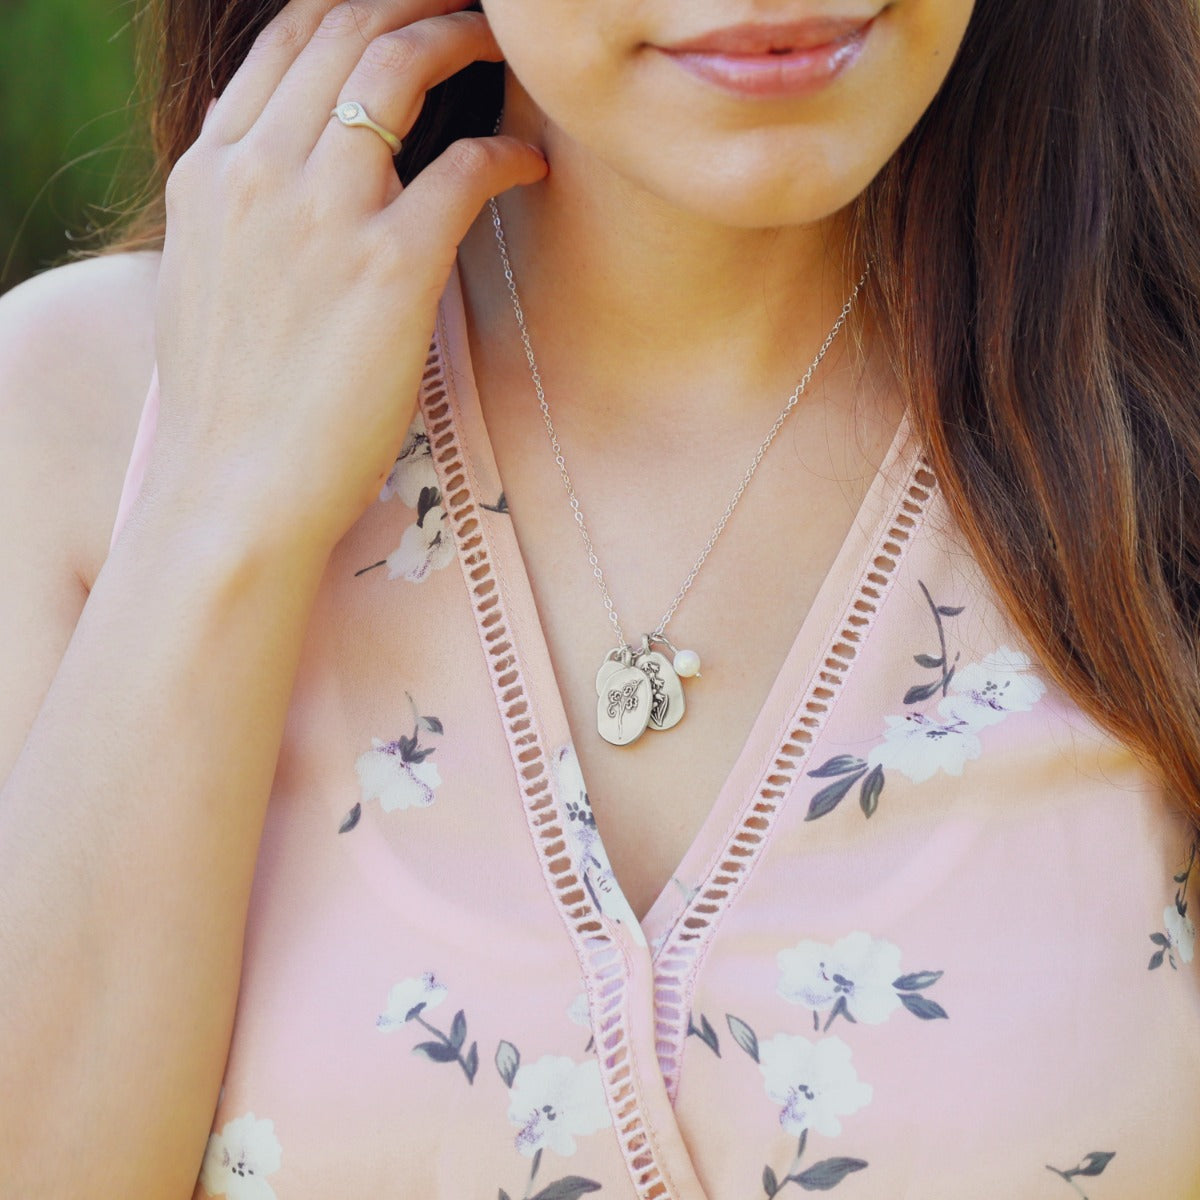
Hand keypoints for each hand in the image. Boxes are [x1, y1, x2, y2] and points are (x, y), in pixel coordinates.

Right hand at [146, 0, 545, 558]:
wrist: (234, 490)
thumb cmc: (229, 404)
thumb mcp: (206, 280)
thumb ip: (242, 209)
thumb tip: (282, 175)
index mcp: (211, 169)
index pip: (285, 39)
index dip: (352, 3)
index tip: (401, 7)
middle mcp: (259, 171)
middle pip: (345, 27)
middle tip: (468, 8)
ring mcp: (324, 214)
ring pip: (400, 65)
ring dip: (461, 38)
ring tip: (502, 46)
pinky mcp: (390, 267)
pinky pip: (465, 169)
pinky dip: (505, 153)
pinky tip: (527, 163)